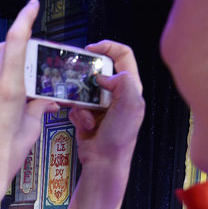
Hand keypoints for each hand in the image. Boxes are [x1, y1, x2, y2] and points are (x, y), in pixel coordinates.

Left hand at [0, 0, 58, 197]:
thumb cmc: (10, 154)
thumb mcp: (32, 127)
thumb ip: (40, 106)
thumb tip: (50, 99)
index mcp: (8, 90)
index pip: (16, 43)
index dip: (24, 20)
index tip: (32, 6)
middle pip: (2, 51)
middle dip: (16, 45)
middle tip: (28, 50)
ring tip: (7, 53)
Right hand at [68, 41, 145, 167]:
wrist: (104, 161)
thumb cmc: (121, 136)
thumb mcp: (131, 105)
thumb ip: (123, 82)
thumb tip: (103, 76)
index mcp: (131, 87)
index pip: (122, 55)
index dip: (107, 47)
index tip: (90, 49)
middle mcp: (116, 93)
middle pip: (97, 71)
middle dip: (86, 79)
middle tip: (78, 82)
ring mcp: (100, 104)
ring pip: (83, 89)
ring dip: (82, 103)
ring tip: (88, 116)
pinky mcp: (86, 114)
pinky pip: (75, 106)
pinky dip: (78, 115)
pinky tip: (86, 126)